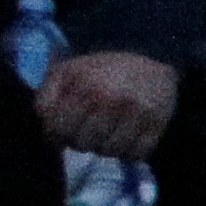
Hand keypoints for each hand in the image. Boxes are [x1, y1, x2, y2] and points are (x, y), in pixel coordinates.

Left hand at [37, 49, 175, 161]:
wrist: (149, 52)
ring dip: (104, 146)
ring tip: (106, 131)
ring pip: (110, 152)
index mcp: (84, 86)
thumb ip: (47, 99)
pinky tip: (126, 135)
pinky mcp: (158, 122)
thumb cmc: (99, 68)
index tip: (62, 129)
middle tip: (86, 129)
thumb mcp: (65, 72)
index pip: (58, 130)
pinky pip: (137, 154)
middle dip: (80, 140)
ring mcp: (137, 113)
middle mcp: (112, 100)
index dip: (55, 134)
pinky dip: (128, 150)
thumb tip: (47, 129)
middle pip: (83, 144)